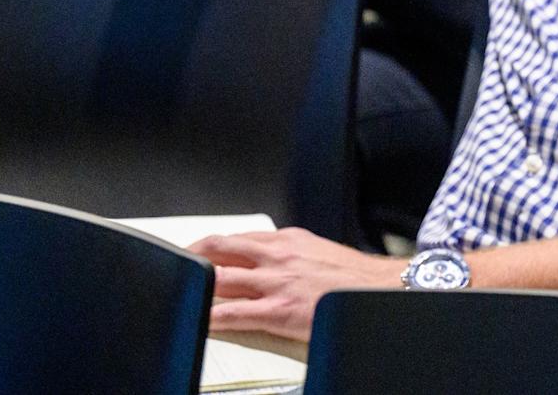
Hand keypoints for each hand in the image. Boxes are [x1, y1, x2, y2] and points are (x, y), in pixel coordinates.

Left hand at [190, 227, 406, 341]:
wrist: (382, 289)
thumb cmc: (354, 277)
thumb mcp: (317, 253)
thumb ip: (288, 255)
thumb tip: (264, 262)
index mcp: (288, 240)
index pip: (237, 237)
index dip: (208, 244)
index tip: (194, 251)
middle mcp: (278, 256)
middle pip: (220, 249)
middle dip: (192, 257)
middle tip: (175, 267)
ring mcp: (276, 283)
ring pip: (220, 279)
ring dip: (196, 285)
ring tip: (179, 291)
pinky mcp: (278, 310)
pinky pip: (232, 313)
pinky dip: (210, 316)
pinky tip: (198, 320)